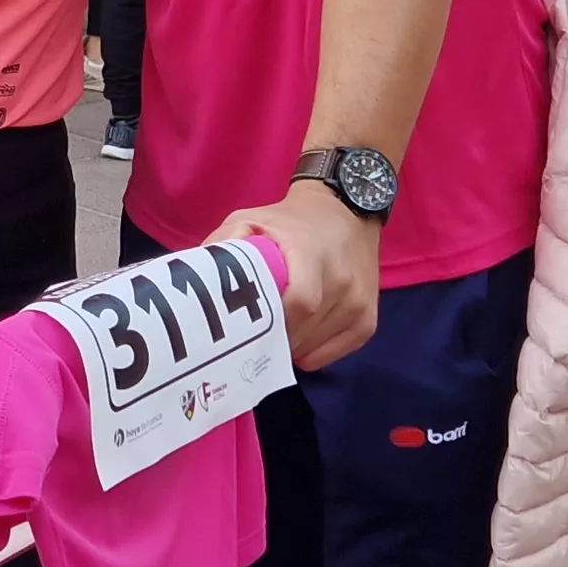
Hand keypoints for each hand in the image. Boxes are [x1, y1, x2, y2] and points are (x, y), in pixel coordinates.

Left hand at [213, 180, 380, 368]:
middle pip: (303, 331)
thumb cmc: (289, 221)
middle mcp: (342, 279)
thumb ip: (223, 246)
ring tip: (273, 332)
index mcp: (311, 253)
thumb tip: (198, 280)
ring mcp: (359, 302)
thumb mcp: (249, 218)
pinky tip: (298, 338)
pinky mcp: (369, 320)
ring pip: (315, 347)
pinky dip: (311, 354)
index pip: (298, 303)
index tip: (246, 328)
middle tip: (250, 338)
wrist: (346, 211)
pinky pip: (334, 355)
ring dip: (290, 348)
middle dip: (273, 339)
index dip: (270, 323)